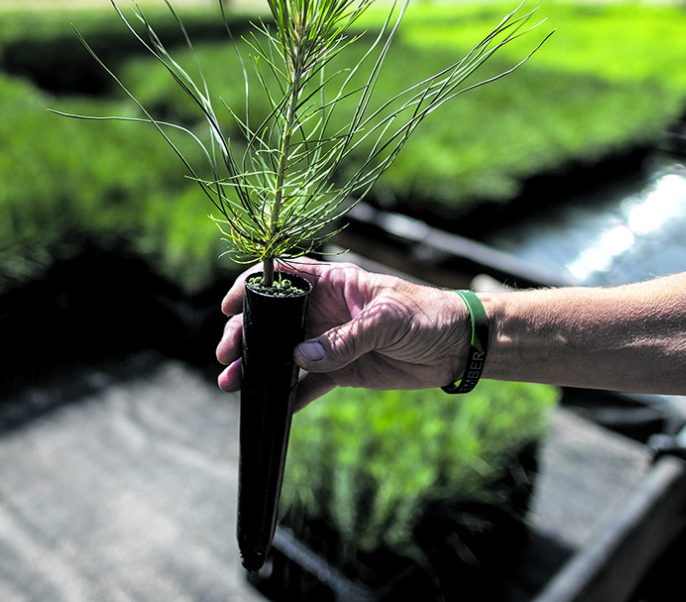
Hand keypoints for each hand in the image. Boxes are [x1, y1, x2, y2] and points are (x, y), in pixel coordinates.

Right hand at [216, 259, 471, 410]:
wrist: (459, 347)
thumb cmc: (428, 315)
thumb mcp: (387, 320)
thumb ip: (344, 339)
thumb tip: (300, 358)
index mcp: (334, 283)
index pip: (283, 277)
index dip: (252, 287)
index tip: (228, 306)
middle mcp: (325, 310)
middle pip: (274, 320)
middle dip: (245, 335)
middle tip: (226, 355)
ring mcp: (331, 341)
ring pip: (284, 354)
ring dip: (258, 367)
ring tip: (233, 384)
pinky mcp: (343, 370)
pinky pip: (309, 384)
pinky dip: (290, 396)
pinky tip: (272, 409)